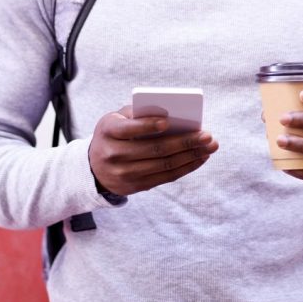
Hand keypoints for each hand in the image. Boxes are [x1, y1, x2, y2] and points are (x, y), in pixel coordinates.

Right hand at [88, 106, 218, 196]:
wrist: (93, 168)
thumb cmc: (113, 134)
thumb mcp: (116, 119)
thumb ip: (138, 114)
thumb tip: (172, 116)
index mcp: (108, 131)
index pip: (129, 129)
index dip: (147, 126)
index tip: (168, 122)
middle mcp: (113, 155)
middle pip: (155, 150)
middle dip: (185, 142)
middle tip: (207, 135)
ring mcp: (124, 174)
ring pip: (164, 165)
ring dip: (190, 156)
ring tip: (209, 147)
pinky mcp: (136, 187)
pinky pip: (165, 177)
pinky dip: (186, 167)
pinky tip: (199, 158)